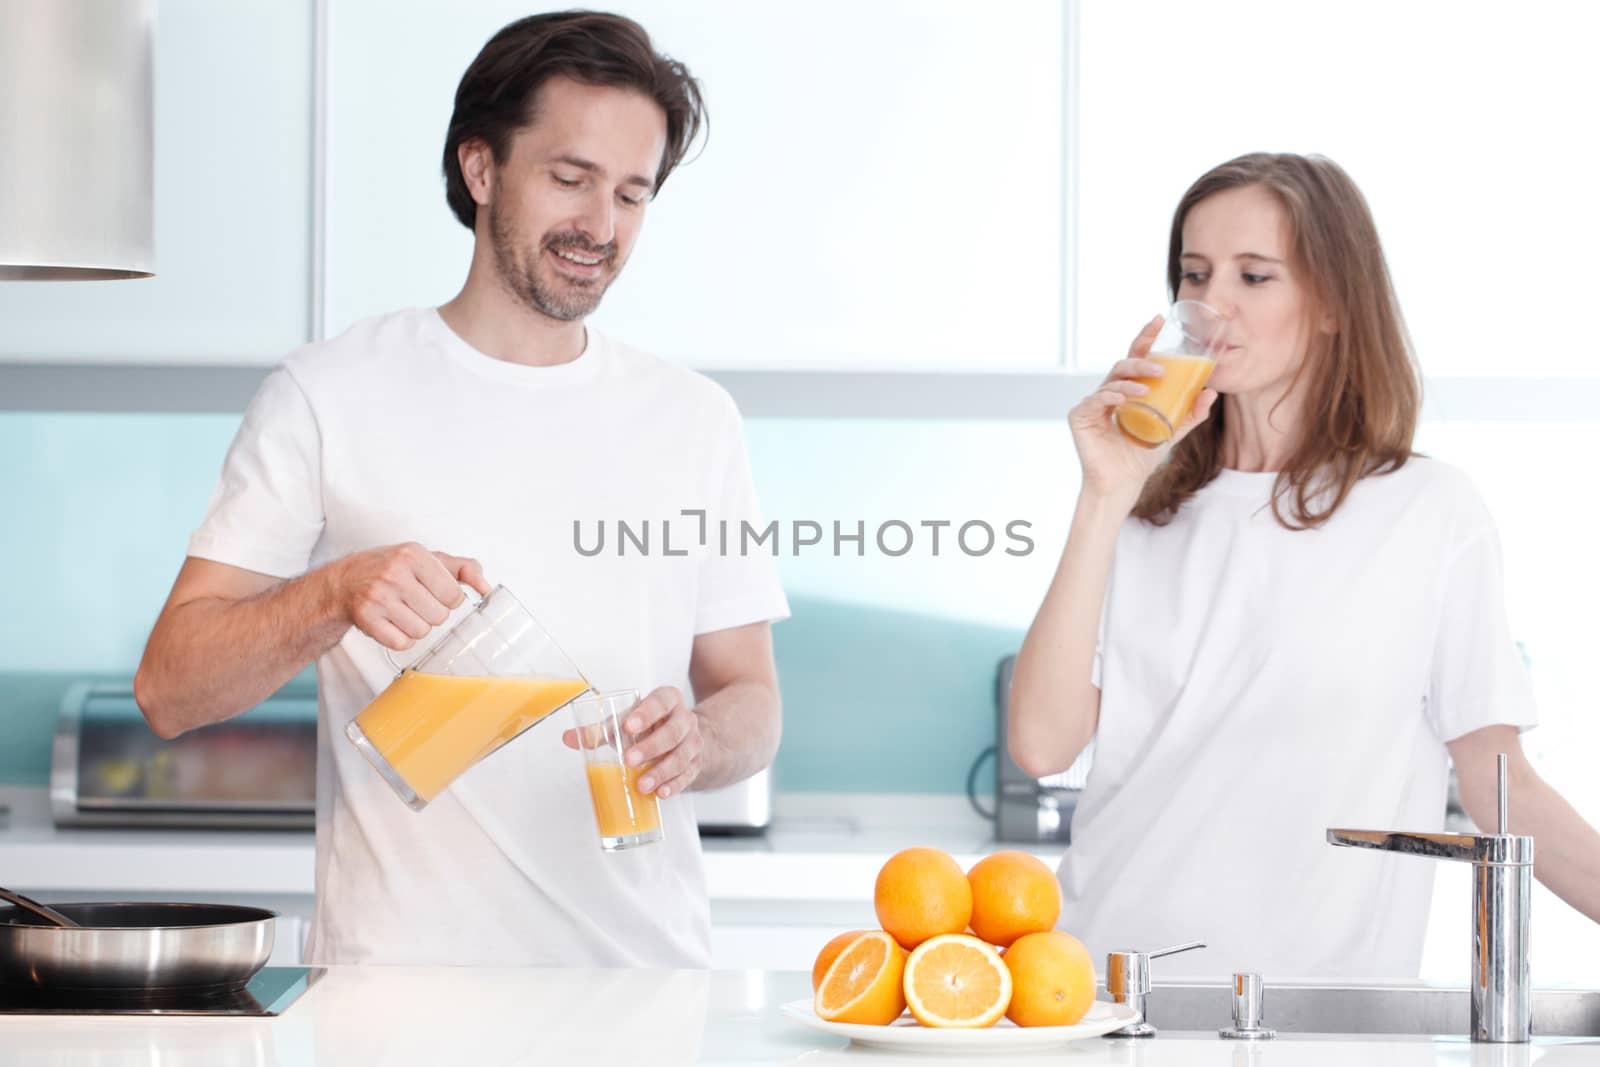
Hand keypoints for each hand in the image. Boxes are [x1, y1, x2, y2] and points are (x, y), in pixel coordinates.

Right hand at [332, 543, 490, 650]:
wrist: (345, 581)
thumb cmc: (392, 569)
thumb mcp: (428, 559)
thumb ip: (464, 568)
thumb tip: (486, 588)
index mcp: (414, 554)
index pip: (454, 595)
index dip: (449, 600)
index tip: (435, 594)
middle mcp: (395, 573)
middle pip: (439, 616)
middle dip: (432, 614)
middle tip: (416, 603)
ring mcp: (378, 596)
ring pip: (422, 631)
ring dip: (417, 627)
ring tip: (403, 612)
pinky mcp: (366, 618)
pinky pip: (401, 643)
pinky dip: (401, 639)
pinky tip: (392, 623)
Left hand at [562, 686, 700, 797]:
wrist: (684, 736)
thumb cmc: (650, 726)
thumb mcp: (629, 721)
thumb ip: (600, 729)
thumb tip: (568, 738)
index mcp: (668, 700)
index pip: (661, 701)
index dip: (646, 712)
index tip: (628, 726)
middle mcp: (684, 719)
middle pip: (673, 732)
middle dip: (651, 747)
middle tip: (629, 760)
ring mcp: (693, 743)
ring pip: (682, 756)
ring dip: (661, 772)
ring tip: (642, 785)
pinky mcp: (695, 764)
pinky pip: (688, 776)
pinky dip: (674, 785)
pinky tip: (661, 793)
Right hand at [1070, 315, 1217, 501]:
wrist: (1121, 484)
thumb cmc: (1141, 457)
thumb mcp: (1172, 432)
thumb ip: (1191, 414)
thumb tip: (1212, 391)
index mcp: (1126, 391)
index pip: (1135, 357)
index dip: (1145, 337)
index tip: (1159, 319)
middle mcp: (1108, 392)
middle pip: (1123, 365)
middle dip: (1142, 359)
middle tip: (1162, 367)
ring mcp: (1092, 403)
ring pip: (1112, 379)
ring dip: (1131, 379)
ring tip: (1149, 386)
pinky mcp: (1080, 416)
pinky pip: (1097, 399)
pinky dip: (1112, 395)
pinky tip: (1126, 398)